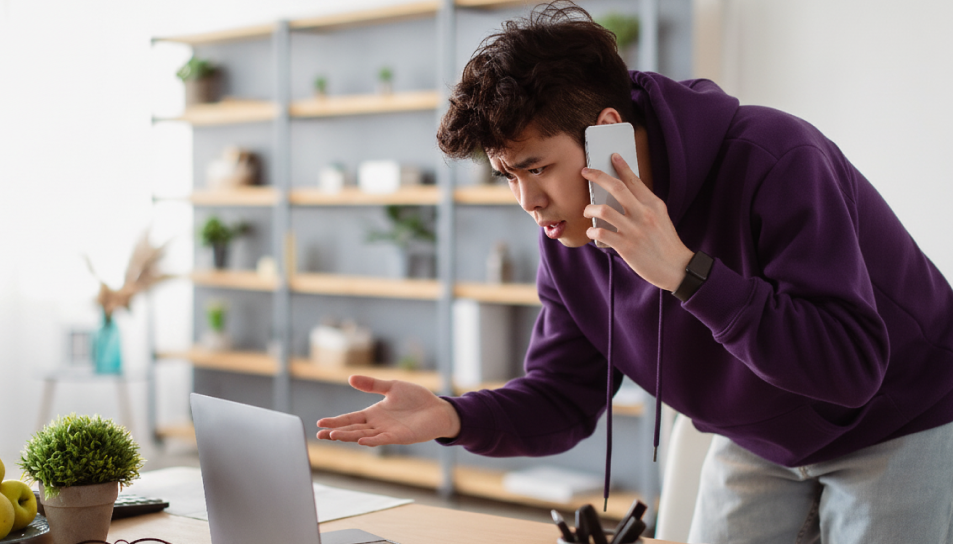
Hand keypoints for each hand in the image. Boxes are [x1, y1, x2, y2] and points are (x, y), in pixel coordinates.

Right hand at [316, 375, 460, 446]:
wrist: (437, 409)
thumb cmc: (416, 398)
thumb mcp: (392, 387)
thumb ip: (372, 384)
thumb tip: (350, 378)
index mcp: (373, 413)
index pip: (350, 418)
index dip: (335, 421)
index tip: (319, 424)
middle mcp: (377, 425)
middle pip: (352, 429)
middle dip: (336, 432)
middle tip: (319, 435)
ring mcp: (387, 432)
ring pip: (363, 435)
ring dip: (349, 436)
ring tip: (333, 436)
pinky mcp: (399, 437)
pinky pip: (382, 440)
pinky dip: (371, 440)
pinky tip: (360, 440)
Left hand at [583, 154, 693, 291]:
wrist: (677, 267)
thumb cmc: (666, 242)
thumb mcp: (661, 217)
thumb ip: (644, 204)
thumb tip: (623, 193)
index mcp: (653, 204)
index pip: (634, 180)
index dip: (622, 166)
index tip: (612, 156)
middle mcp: (643, 214)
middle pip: (616, 188)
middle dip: (597, 176)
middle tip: (585, 172)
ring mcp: (634, 230)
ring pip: (604, 210)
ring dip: (590, 209)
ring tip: (588, 212)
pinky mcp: (626, 246)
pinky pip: (601, 233)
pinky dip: (592, 231)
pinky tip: (593, 232)